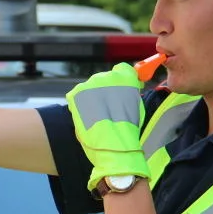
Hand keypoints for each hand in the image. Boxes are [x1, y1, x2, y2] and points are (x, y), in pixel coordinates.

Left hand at [65, 62, 149, 190]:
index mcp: (125, 78)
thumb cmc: (128, 130)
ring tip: (97, 117)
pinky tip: (86, 118)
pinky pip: (77, 96)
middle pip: (104, 79)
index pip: (123, 70)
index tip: (121, 89)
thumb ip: (129, 94)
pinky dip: (79, 105)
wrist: (112, 143)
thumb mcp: (136, 107)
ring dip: (92, 98)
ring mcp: (89, 84)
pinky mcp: (76, 94)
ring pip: (89, 88)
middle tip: (107, 110)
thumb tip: (125, 91)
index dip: (122, 79)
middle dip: (104, 91)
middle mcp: (106, 76)